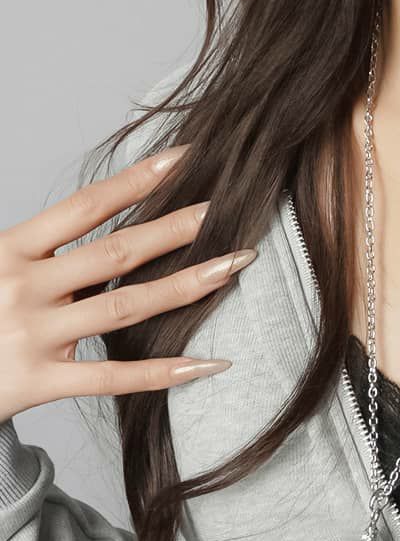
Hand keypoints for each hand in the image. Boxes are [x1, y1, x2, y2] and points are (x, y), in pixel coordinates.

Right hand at [0, 144, 249, 423]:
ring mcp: (33, 335)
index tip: (183, 159)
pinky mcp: (40, 381)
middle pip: (116, 252)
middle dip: (176, 228)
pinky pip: (114, 376)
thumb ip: (43, 250)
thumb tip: (110, 218)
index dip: (137, 181)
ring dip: (187, 285)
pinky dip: (166, 371)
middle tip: (228, 208)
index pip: (85, 207)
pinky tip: (211, 363)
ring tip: (235, 265)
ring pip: (125, 307)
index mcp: (10, 249)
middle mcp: (23, 286)